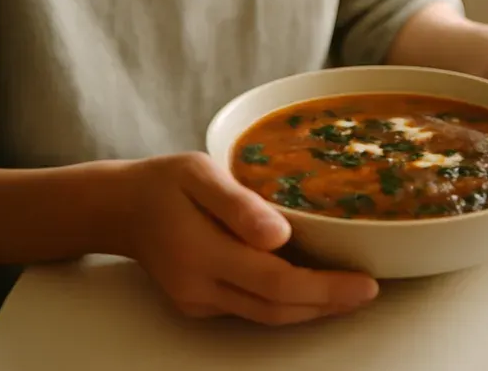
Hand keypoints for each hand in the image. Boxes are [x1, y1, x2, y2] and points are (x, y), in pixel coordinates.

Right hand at [118, 153, 378, 324]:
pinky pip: (251, 309)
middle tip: (368, 290)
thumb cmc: (163, 181)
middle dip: (327, 304)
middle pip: (277, 308)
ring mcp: (199, 301)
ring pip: (266, 315)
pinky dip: (285, 301)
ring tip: (350, 291)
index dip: (325, 289)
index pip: (275, 282)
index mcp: (202, 252)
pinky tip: (310, 285)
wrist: (119, 208)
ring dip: (311, 308)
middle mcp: (201, 287)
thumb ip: (237, 203)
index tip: (365, 283)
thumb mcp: (198, 173)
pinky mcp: (199, 304)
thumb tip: (280, 235)